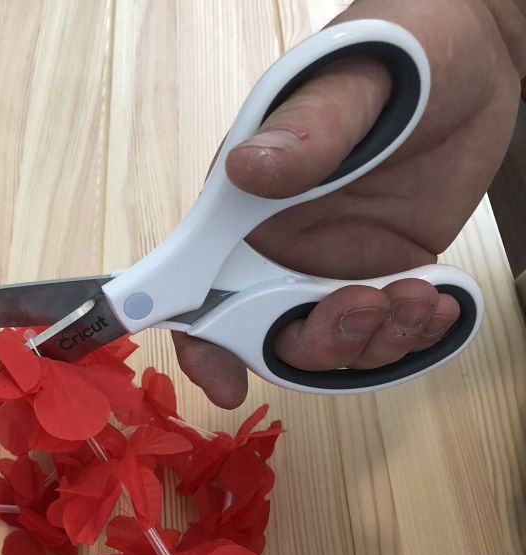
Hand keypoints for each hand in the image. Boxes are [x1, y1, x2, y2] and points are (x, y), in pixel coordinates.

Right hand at [174, 0, 525, 407]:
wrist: (475, 59)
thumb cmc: (400, 52)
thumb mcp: (352, 80)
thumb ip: (305, 130)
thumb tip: (246, 171)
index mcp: (246, 208)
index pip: (199, 282)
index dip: (201, 341)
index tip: (225, 382)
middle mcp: (281, 250)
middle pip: (272, 334)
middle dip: (320, 342)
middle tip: (367, 304)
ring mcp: (334, 268)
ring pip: (332, 347)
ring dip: (373, 342)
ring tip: (417, 295)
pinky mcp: (383, 276)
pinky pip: (384, 335)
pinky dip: (410, 337)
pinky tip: (438, 303)